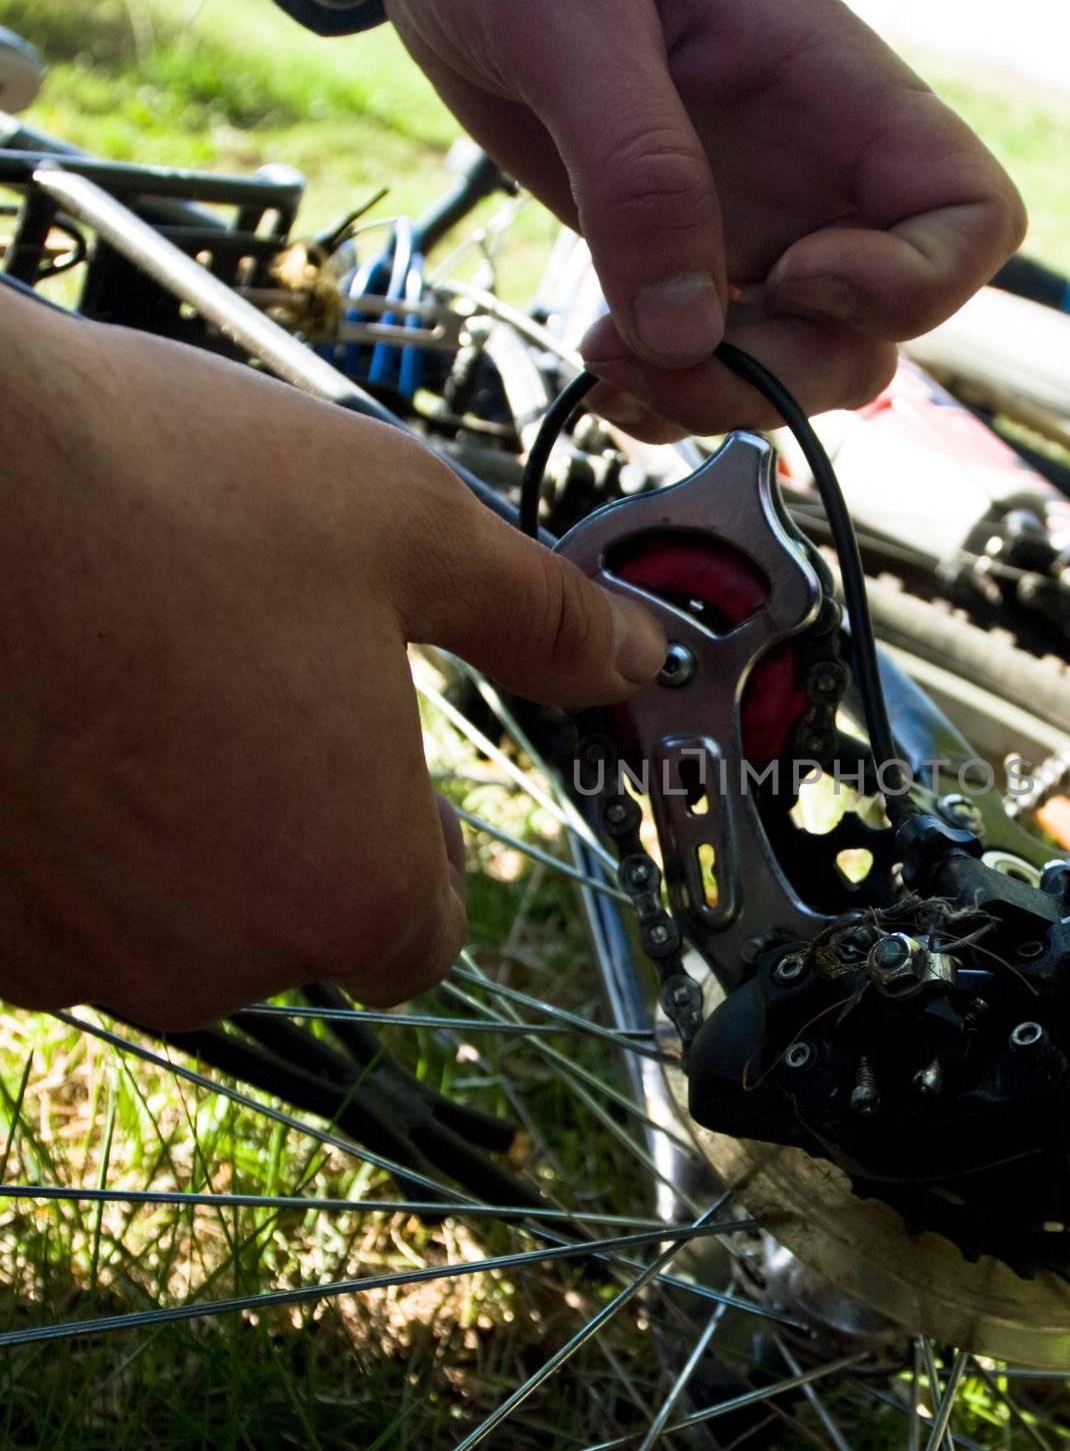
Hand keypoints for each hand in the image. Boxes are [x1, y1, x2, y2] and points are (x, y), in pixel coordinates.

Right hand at [0, 285, 662, 1028]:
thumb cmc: (164, 493)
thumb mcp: (406, 528)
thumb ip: (539, 616)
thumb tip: (632, 652)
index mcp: (349, 887)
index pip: (420, 943)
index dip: (417, 859)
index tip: (390, 781)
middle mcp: (209, 957)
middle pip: (292, 930)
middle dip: (294, 835)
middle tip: (255, 698)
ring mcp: (63, 956)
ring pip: (159, 920)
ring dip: (172, 836)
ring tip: (145, 687)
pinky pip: (45, 908)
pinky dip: (63, 842)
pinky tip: (51, 717)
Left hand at [373, 0, 1025, 437]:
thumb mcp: (572, 16)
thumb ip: (638, 165)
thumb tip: (684, 330)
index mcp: (834, 94)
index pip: (970, 220)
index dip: (910, 286)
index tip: (792, 275)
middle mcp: (812, 180)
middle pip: (874, 336)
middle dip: (778, 374)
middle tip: (661, 352)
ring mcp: (751, 233)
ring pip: (795, 371)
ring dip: (712, 399)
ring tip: (604, 359)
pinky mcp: (681, 268)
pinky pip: (713, 371)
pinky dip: (664, 402)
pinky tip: (600, 376)